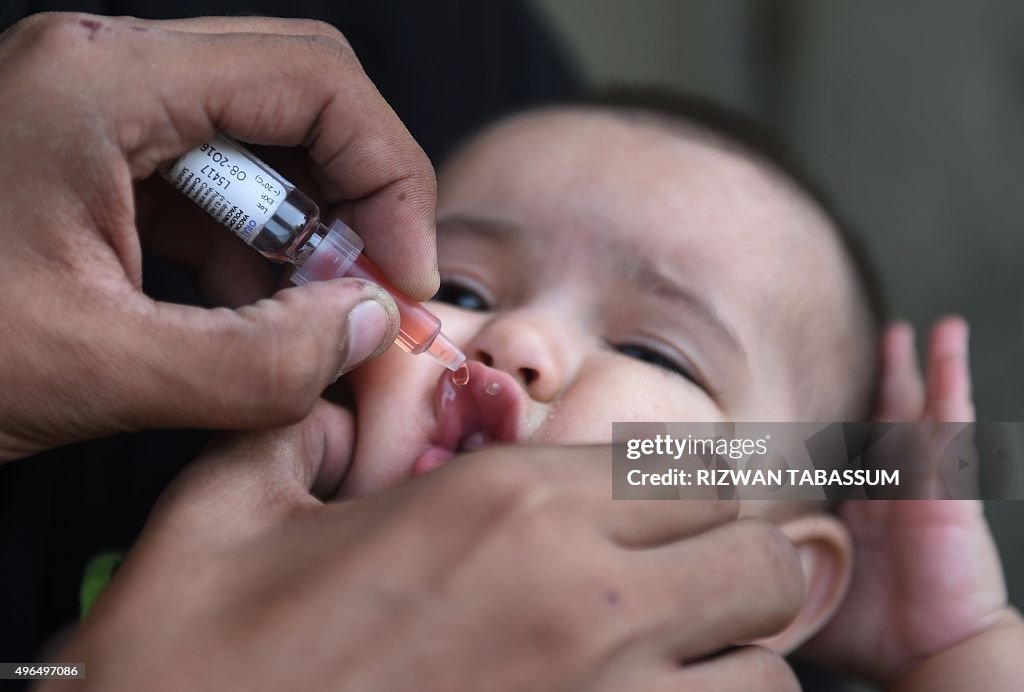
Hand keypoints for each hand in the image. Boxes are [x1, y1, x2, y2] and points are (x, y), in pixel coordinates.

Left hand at [0, 13, 439, 459]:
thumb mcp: (93, 369)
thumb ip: (254, 361)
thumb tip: (365, 330)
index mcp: (103, 81)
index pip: (315, 79)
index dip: (389, 175)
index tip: (407, 272)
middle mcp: (104, 71)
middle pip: (297, 99)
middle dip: (354, 200)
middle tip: (372, 293)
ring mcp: (96, 112)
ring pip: (258, 148)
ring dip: (303, 235)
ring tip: (308, 321)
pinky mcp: (93, 161)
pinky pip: (209, 189)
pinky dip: (250, 254)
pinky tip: (250, 318)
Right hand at [47, 405, 805, 691]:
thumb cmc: (188, 668)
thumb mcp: (221, 514)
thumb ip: (296, 426)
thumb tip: (330, 386)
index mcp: (502, 507)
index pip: (685, 470)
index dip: (694, 487)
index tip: (681, 507)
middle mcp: (581, 601)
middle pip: (760, 560)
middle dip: (743, 564)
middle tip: (697, 580)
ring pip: (770, 676)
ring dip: (738, 663)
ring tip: (684, 664)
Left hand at [799, 317, 1008, 683]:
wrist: (929, 652)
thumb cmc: (871, 632)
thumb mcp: (805, 587)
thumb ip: (770, 564)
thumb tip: (712, 557)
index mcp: (854, 508)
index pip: (837, 451)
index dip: (822, 425)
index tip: (792, 395)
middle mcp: (886, 487)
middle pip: (876, 420)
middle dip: (870, 384)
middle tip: (854, 346)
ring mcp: (917, 478)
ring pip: (911, 409)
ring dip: (906, 368)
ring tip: (899, 330)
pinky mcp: (947, 478)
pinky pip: (951, 418)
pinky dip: (951, 376)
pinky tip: (947, 340)